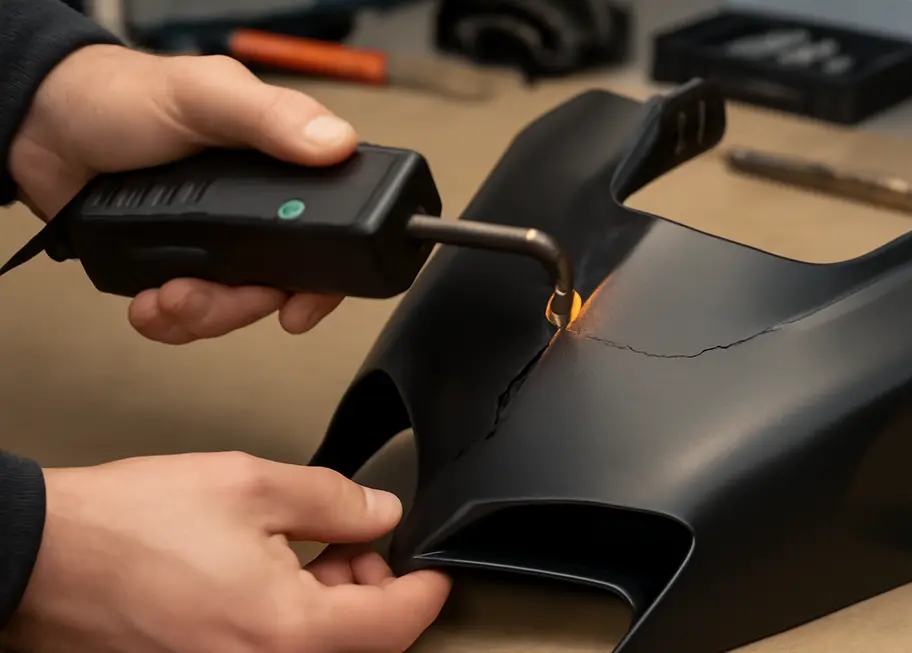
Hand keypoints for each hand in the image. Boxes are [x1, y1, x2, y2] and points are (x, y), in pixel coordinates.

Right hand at [0, 452, 450, 652]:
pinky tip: (279, 578)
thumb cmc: (131, 526)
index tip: (435, 571)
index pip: (394, 623)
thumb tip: (380, 513)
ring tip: (314, 550)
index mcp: (286, 632)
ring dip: (337, 608)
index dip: (424, 590)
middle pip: (363, 645)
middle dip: (374, 592)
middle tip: (355, 542)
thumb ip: (332, 501)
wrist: (46, 558)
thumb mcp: (250, 487)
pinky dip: (298, 623)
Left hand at [9, 44, 357, 343]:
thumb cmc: (123, 97)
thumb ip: (270, 117)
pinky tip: (148, 304)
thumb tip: (336, 144)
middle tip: (196, 294)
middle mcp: (261, 210)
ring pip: (236, 308)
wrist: (45, 130)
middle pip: (283, 287)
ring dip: (201, 316)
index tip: (299, 309)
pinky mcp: (181, 264)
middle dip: (239, 307)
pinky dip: (170, 322)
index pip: (333, 232)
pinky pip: (193, 316)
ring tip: (163, 298)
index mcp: (285, 167)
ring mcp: (221, 242)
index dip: (325, 280)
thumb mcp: (205, 95)